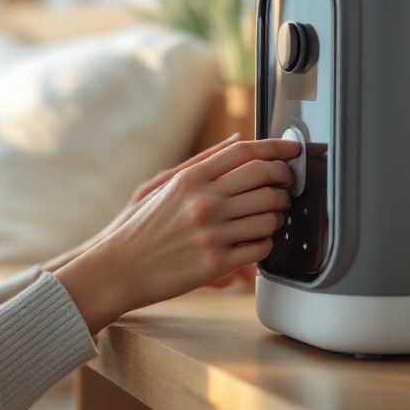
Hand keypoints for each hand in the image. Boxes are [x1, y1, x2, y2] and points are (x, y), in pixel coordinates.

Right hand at [54, 137, 300, 333]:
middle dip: (284, 183)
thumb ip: (203, 162)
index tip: (292, 151)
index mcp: (190, 179)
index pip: (245, 153)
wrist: (117, 268)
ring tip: (271, 217)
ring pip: (270, 216)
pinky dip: (267, 243)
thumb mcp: (162, 185)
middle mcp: (203, 203)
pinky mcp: (216, 264)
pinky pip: (261, 248)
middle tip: (285, 187)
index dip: (276, 149)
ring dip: (278, 215)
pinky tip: (256, 241)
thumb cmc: (139, 227)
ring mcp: (211, 234)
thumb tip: (239, 141)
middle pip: (266, 181)